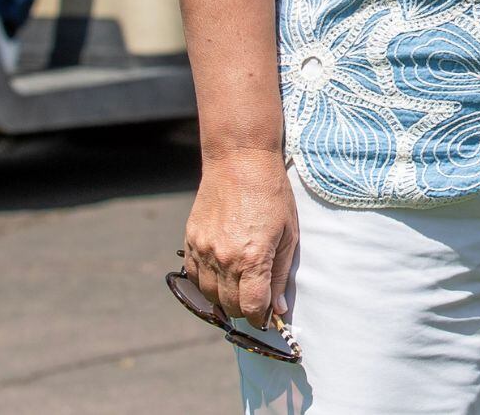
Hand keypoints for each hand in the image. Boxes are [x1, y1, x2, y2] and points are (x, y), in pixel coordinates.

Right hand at [182, 147, 298, 330]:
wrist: (239, 161)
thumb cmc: (271, 194)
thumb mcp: (288, 234)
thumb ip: (281, 275)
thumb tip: (278, 309)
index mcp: (252, 258)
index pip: (252, 308)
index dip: (262, 318)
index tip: (268, 317)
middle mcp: (224, 258)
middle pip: (230, 306)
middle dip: (245, 310)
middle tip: (257, 302)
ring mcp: (203, 250)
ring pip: (209, 295)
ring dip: (225, 299)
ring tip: (240, 287)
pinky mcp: (190, 241)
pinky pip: (193, 276)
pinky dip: (206, 283)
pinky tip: (221, 274)